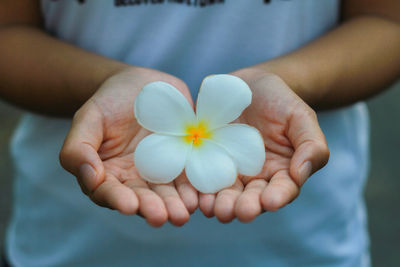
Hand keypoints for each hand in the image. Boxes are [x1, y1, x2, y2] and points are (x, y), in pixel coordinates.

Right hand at [59, 67, 197, 226]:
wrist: (142, 84)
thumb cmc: (110, 100)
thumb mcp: (89, 117)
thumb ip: (78, 148)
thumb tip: (91, 178)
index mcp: (109, 174)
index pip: (109, 192)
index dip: (118, 199)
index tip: (129, 205)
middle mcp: (136, 179)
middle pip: (143, 198)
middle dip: (152, 208)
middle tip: (162, 217)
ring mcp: (163, 171)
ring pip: (169, 192)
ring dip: (176, 204)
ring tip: (184, 212)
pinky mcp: (185, 161)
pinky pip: (192, 176)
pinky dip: (197, 187)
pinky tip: (203, 196)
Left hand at [199, 67, 329, 222]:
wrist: (250, 86)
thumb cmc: (281, 101)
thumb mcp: (301, 117)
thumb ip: (311, 145)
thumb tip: (300, 174)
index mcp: (282, 172)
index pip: (283, 190)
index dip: (278, 197)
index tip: (269, 201)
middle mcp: (255, 178)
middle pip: (251, 199)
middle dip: (245, 207)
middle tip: (238, 211)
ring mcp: (229, 171)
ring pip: (225, 194)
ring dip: (220, 204)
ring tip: (213, 207)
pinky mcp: (207, 161)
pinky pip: (202, 177)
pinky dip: (198, 189)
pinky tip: (194, 195)